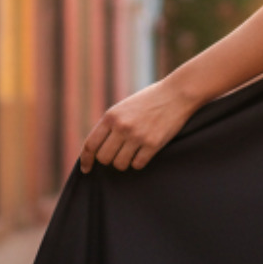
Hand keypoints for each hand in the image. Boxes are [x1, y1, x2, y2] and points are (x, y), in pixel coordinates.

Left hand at [79, 78, 199, 172]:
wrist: (177, 94)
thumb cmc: (150, 100)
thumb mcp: (124, 107)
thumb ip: (111, 124)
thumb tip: (98, 148)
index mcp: (111, 116)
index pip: (90, 144)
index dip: (86, 160)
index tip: (86, 169)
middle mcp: (122, 126)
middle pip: (104, 158)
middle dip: (109, 160)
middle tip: (118, 155)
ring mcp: (137, 136)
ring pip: (120, 164)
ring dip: (125, 162)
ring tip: (132, 153)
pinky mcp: (153, 144)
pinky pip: (137, 164)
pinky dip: (139, 162)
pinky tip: (144, 153)